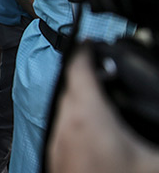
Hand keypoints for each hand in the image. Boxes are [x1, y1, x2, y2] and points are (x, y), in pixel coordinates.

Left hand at [48, 47, 158, 172]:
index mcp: (86, 114)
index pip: (78, 69)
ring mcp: (56, 140)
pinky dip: (76, 122)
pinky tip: (94, 132)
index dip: (84, 51)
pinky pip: (63, 128)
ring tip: (100, 101)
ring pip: (65, 109)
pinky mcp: (54, 156)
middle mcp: (65, 124)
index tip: (89, 42)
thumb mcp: (153, 161)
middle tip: (103, 72)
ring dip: (80, 101)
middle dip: (85, 76)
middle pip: (71, 87)